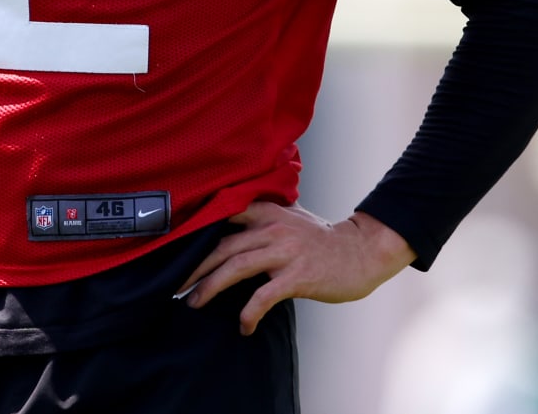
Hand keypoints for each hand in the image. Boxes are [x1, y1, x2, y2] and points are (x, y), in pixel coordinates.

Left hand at [177, 203, 415, 333]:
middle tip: (176, 284)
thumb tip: (232, 222)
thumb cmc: (324, 238)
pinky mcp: (297, 276)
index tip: (176, 249)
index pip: (223, 216)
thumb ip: (264, 215)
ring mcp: (284, 252)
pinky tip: (244, 326)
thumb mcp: (291, 216)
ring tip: (195, 303)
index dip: (197, 233)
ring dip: (210, 288)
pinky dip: (249, 313)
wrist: (361, 252)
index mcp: (267, 211)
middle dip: (195, 267)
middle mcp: (272, 228)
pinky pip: (264, 296)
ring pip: (235, 268)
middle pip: (222, 246)